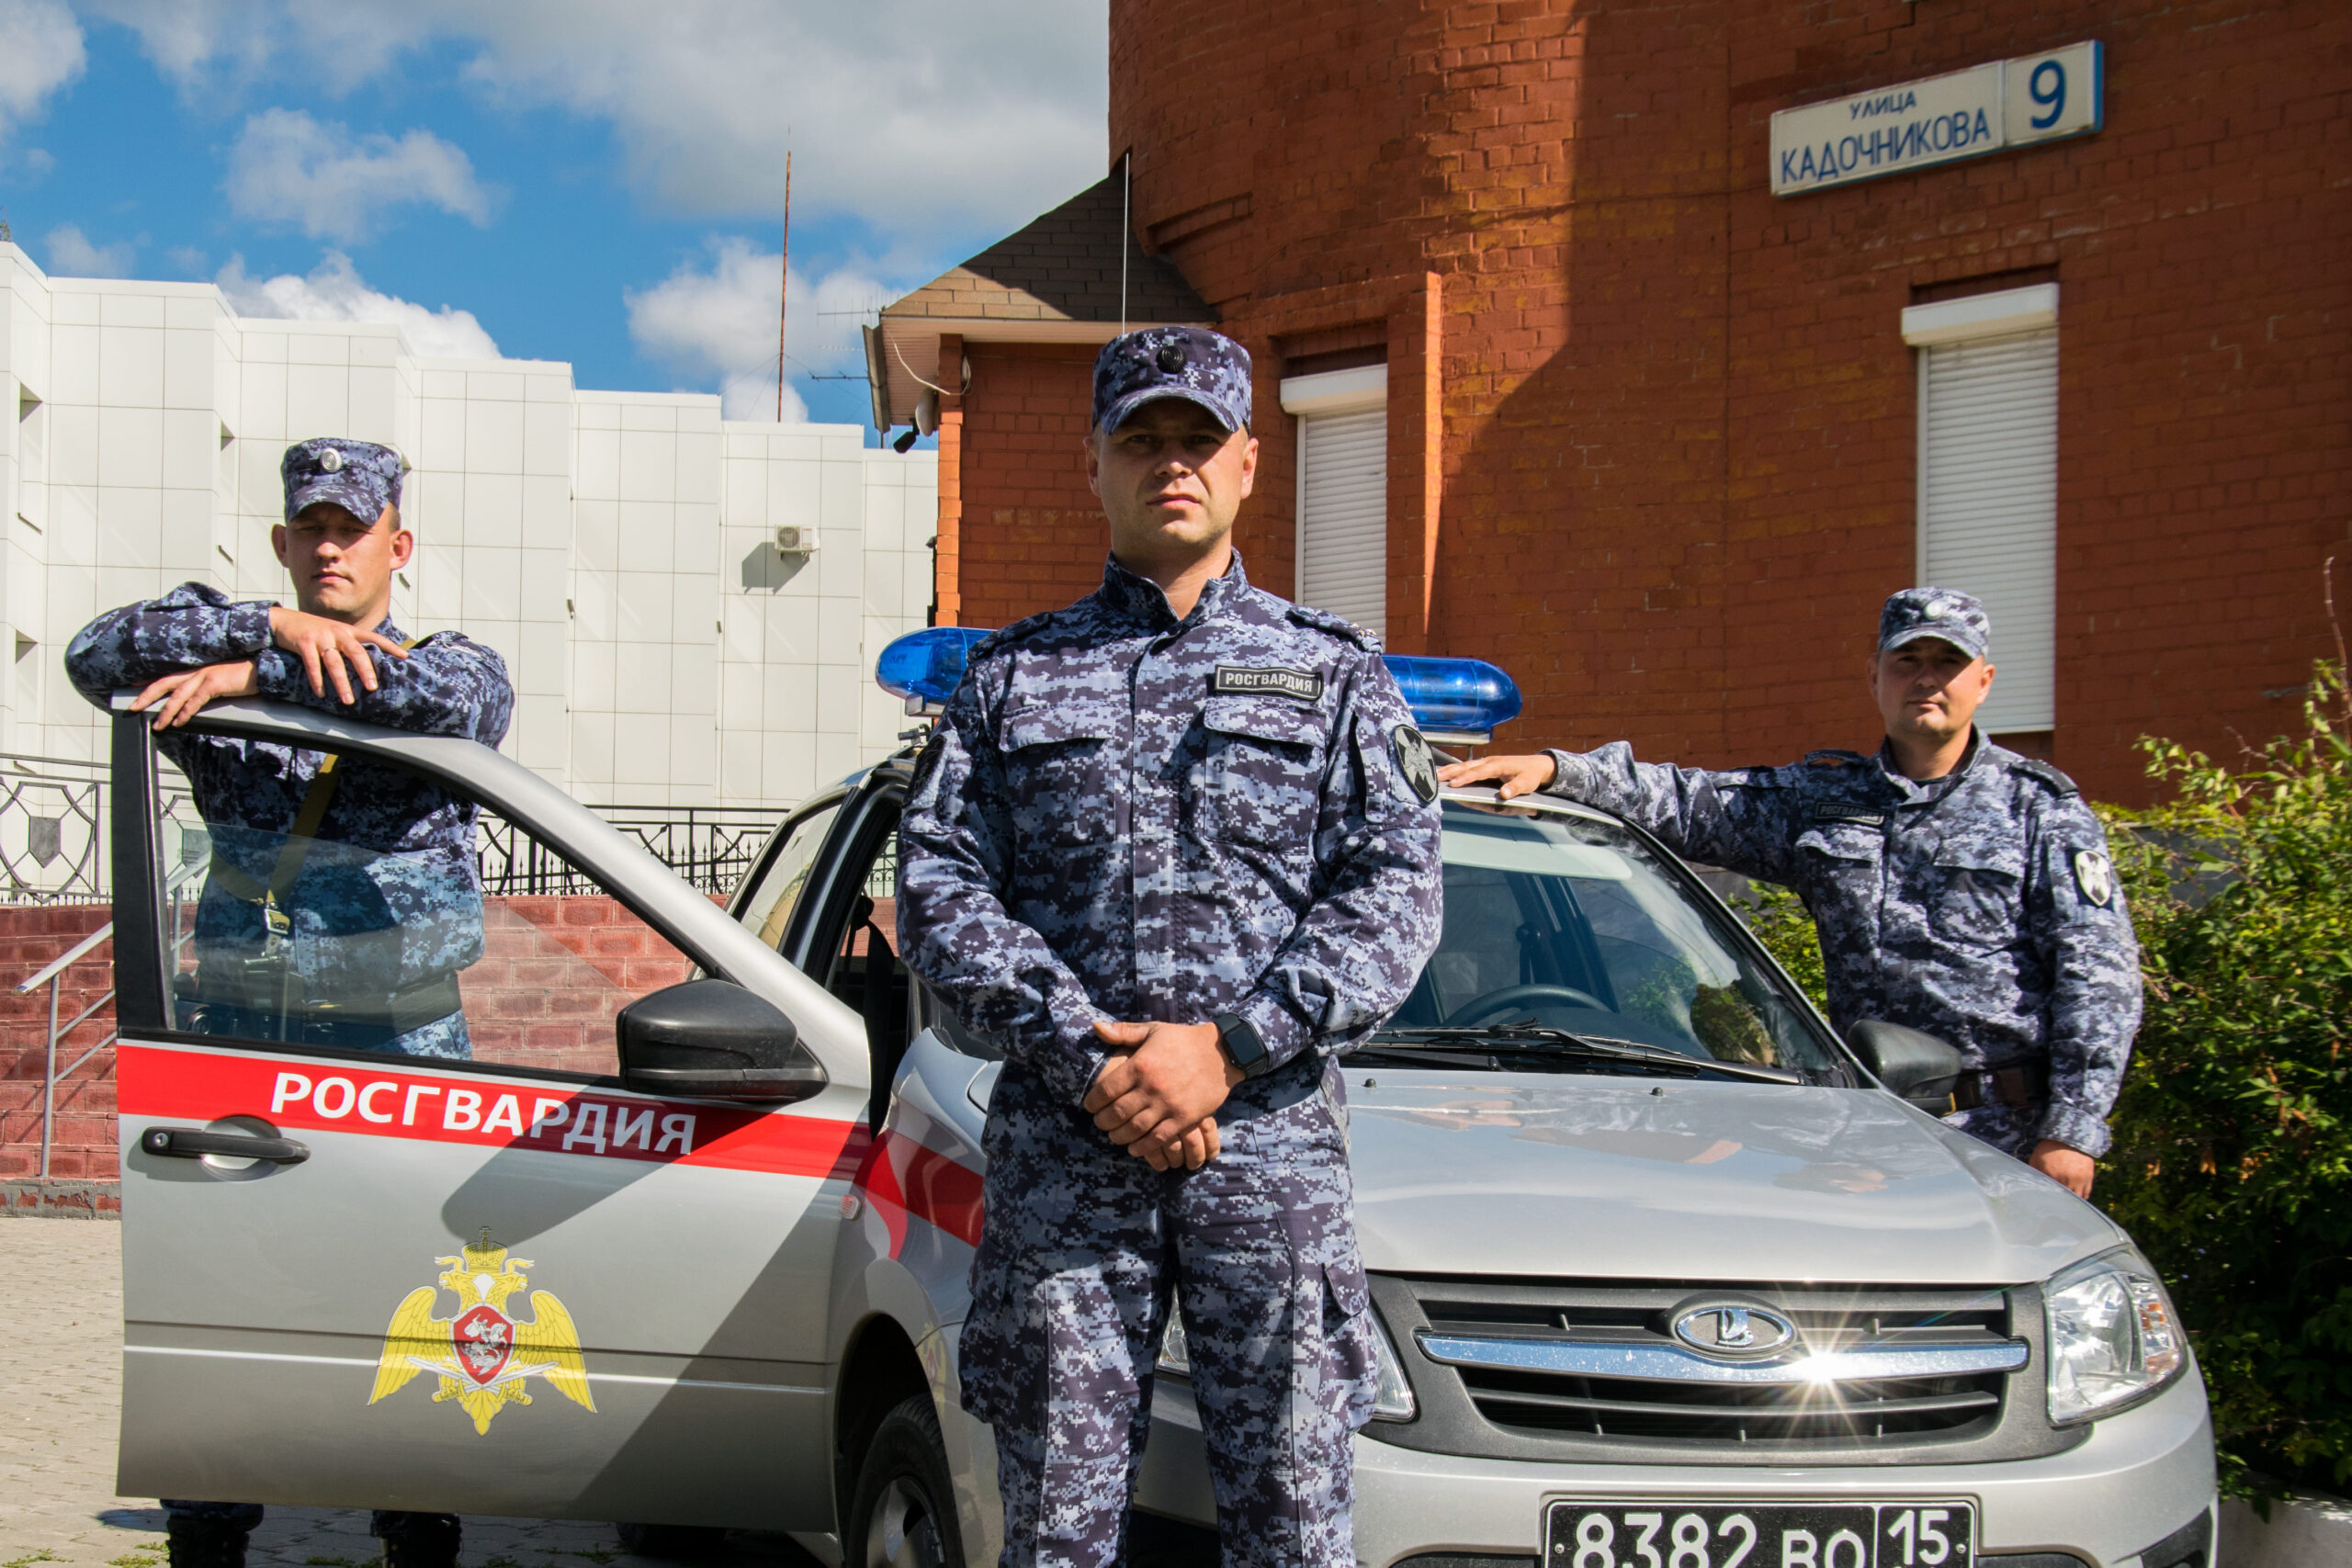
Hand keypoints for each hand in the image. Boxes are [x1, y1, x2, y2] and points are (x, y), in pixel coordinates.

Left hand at [129, 660, 258, 728]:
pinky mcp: (215, 684)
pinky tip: (179, 722)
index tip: (134, 687)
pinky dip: (185, 712)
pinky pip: (195, 700)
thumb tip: (196, 701)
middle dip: (146, 695)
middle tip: (133, 707)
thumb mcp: (221, 681)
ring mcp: (205, 676)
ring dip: (165, 711)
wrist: (263, 668)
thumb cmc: (245, 677)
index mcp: (197, 670)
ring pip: (177, 694)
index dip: (149, 682)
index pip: (168, 676)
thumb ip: (207, 689)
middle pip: (165, 683)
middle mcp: (197, 671)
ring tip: (157, 724)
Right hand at [269, 606, 406, 704]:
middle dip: (365, 670)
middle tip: (372, 687)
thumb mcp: (336, 633)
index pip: (373, 637)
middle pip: (355, 652)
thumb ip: (351, 645)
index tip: (404, 656)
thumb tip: (369, 665)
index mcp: (349, 631)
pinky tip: (321, 693)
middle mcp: (337, 632)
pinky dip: (316, 680)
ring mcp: (320, 637)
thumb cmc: (316, 631)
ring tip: (348, 700)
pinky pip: (312, 664)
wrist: (285, 620)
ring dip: (341, 683)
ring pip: (334, 662)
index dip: (389, 646)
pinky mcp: (304, 642)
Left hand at [1084, 1019, 1243, 1162]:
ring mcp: (1169, 1104)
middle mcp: (1152, 1086)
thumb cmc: (1184, 1040)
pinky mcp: (1184, 1118)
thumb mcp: (1153, 1030)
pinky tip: (1134, 1147)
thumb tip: (1095, 1028)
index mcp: (1141, 1064)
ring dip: (1119, 1136)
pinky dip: (1142, 1147)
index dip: (1093, 1102)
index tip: (1089, 1107)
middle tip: (1099, 1123)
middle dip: (1103, 1122)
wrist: (1222, 1052)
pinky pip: (1158, 1138)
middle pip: (1117, 1113)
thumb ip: (1123, 1032)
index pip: (1106, 1090)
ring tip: (1114, 1136)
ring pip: (1135, 1129)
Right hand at [1436, 752, 1556, 799]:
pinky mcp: (1484, 765)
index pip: (1479, 772)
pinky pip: (1467, 767)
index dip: (1465, 778)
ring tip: (1435, 775)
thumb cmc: (1530, 775)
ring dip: (1450, 769)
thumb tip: (1503, 794)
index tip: (1453, 784)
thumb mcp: (1527, 783)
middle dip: (1451, 771)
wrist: (1536, 765)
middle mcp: (1489, 761)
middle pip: (1467, 766)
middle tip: (1435, 777)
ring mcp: (1486, 762)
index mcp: (1498, 765)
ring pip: (1465, 765)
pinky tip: (1446, 772)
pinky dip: (1455, 769)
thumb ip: (1515, 788)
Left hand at [2029, 1140, 2095, 1197]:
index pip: (2052, 1197)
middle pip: (2066, 1200)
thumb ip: (2034, 1175)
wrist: (2068, 1136)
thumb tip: (2031, 1187)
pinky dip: (2082, 1196)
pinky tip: (2075, 1197)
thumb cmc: (2048, 1149)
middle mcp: (2068, 1180)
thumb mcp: (2036, 1160)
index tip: (2048, 1203)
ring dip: (2072, 1200)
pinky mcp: (2089, 1176)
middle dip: (2061, 1202)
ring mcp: (2080, 1179)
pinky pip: (2087, 1192)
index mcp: (2053, 1177)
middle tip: (2057, 1205)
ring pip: (2078, 1198)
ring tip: (2066, 1202)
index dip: (2050, 1201)